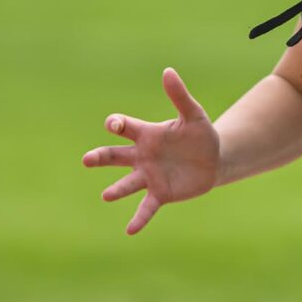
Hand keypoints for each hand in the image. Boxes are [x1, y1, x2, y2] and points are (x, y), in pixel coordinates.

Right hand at [82, 67, 220, 234]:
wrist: (214, 159)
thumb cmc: (201, 134)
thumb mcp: (194, 114)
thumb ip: (179, 95)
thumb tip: (168, 71)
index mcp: (147, 134)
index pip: (125, 127)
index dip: (118, 124)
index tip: (114, 124)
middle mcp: (142, 156)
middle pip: (115, 155)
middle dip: (101, 157)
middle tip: (87, 160)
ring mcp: (149, 176)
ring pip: (126, 184)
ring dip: (116, 190)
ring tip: (106, 196)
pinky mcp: (160, 193)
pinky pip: (146, 207)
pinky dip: (138, 218)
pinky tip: (130, 230)